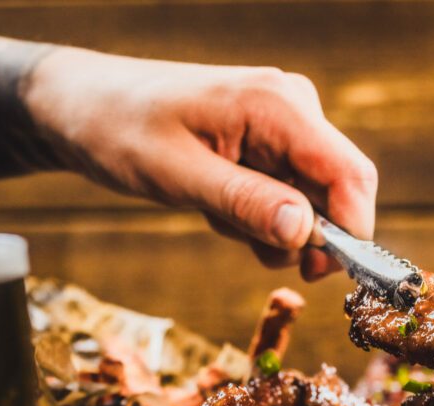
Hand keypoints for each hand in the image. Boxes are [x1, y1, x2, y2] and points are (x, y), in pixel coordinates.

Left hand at [25, 47, 376, 279]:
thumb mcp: (177, 175)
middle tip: (250, 247)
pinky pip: (289, 195)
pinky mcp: (270, 141)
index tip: (317, 272)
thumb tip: (305, 233)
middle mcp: (293, 108)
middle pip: (337, 192)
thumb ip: (245, 202)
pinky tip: (217, 203)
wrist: (82, 105)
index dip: (351, 232)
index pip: (350, 175)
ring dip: (270, 226)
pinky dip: (258, 215)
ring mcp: (284, 124)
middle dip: (301, 234)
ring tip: (214, 211)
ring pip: (312, 201)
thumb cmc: (119, 129)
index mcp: (278, 105)